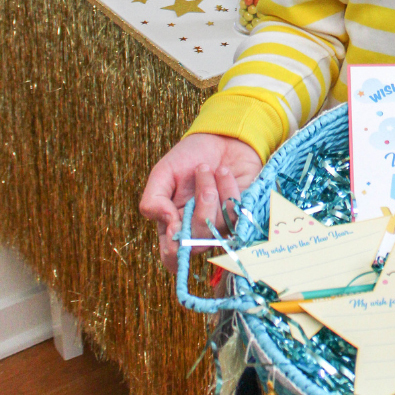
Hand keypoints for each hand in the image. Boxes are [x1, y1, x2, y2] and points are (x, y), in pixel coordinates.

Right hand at [139, 133, 262, 272]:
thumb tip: (167, 224)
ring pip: (218, 227)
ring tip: (209, 168)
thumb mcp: (162, 173)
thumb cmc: (189, 156)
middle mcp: (197, 229)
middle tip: (200, 171)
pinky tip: (224, 172)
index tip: (175, 224)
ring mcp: (221, 223)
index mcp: (173, 225)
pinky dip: (228, 187)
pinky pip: (235, 212)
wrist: (221, 137)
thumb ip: (153, 201)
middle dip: (200, 207)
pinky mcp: (241, 213)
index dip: (174, 250)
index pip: (172, 258)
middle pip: (198, 243)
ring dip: (212, 191)